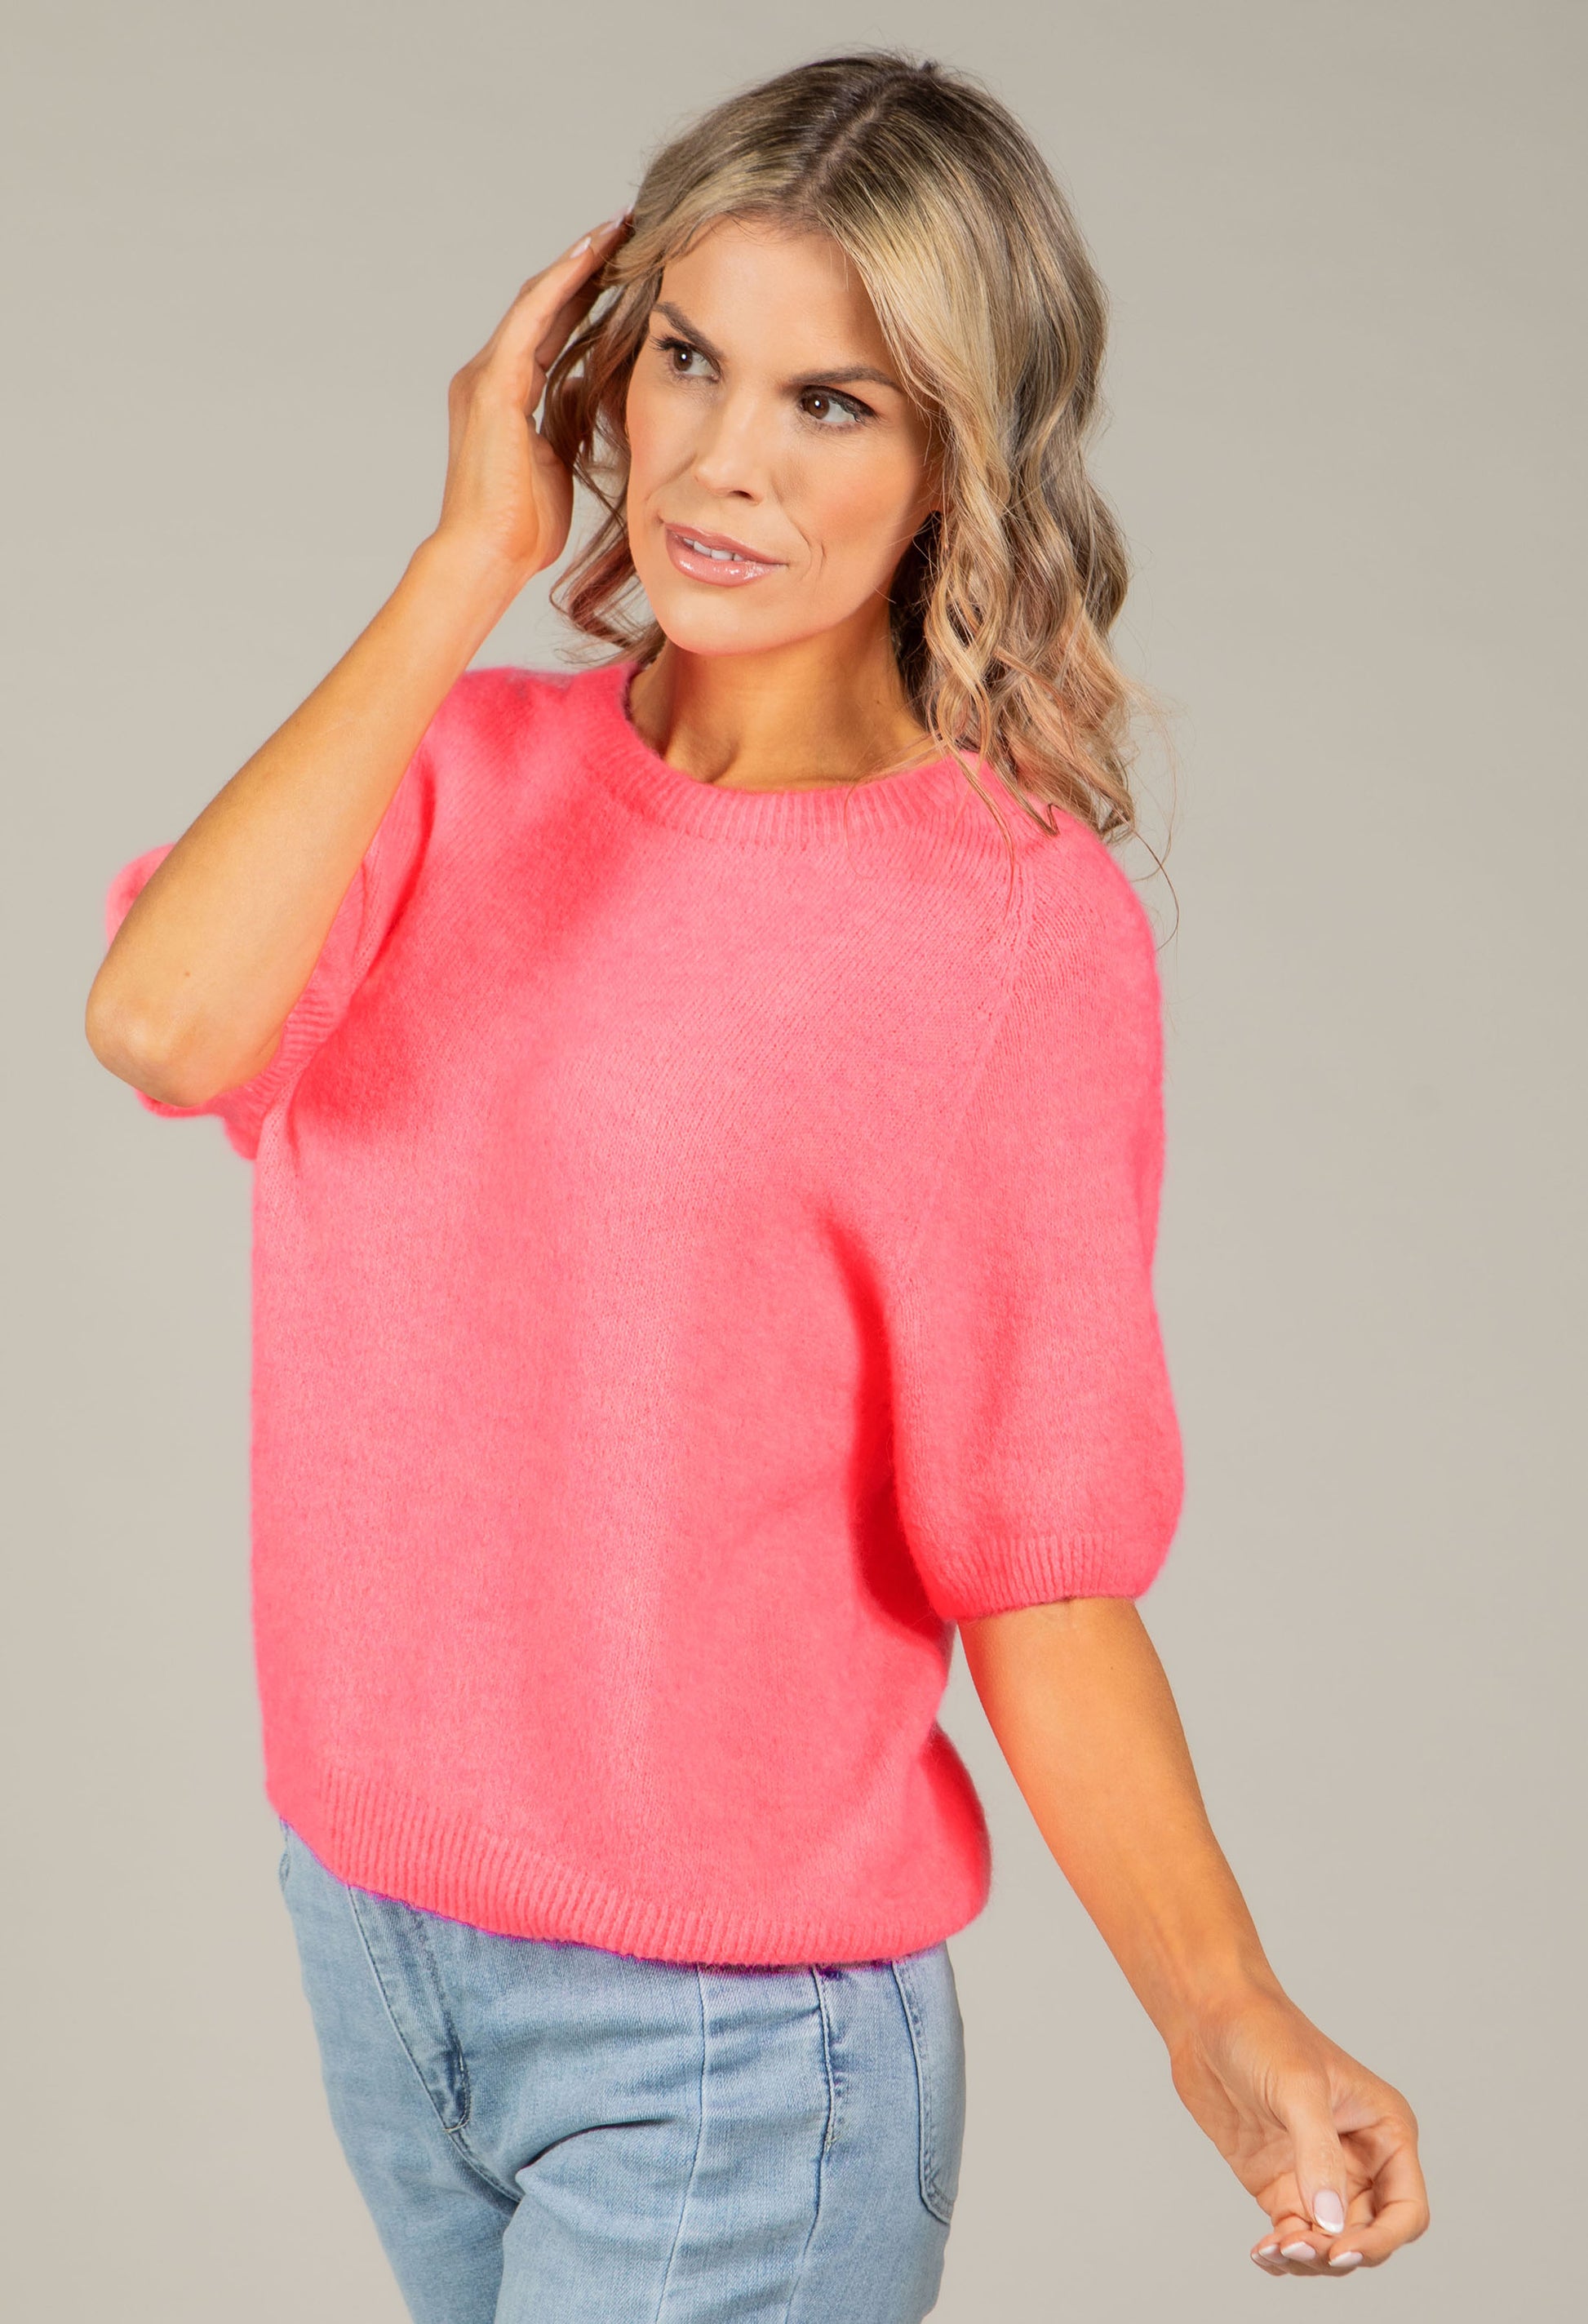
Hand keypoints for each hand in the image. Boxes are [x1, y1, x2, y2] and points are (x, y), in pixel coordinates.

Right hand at [430, 214, 630, 587]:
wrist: (487, 557)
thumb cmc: (520, 529)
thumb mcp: (557, 464)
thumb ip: (566, 423)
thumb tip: (590, 396)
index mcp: (503, 395)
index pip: (548, 328)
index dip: (583, 294)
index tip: (621, 264)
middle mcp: (487, 376)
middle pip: (542, 304)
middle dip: (583, 266)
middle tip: (624, 228)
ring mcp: (485, 378)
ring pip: (536, 300)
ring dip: (576, 262)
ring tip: (615, 228)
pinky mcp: (492, 388)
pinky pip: (530, 320)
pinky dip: (560, 285)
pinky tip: (590, 256)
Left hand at [1168, 1984, 1428, 2276]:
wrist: (1206, 2015)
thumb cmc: (1264, 2032)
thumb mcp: (1298, 2088)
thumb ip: (1318, 2155)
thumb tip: (1331, 2223)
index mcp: (1386, 2131)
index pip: (1406, 2209)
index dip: (1381, 2240)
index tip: (1341, 2250)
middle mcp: (1361, 2159)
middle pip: (1369, 2236)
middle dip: (1338, 2253)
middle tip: (1295, 2246)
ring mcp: (1319, 2175)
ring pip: (1332, 2244)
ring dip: (1309, 2260)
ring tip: (1273, 2249)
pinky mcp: (1282, 2184)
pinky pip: (1294, 2235)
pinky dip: (1283, 2252)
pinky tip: (1262, 2252)